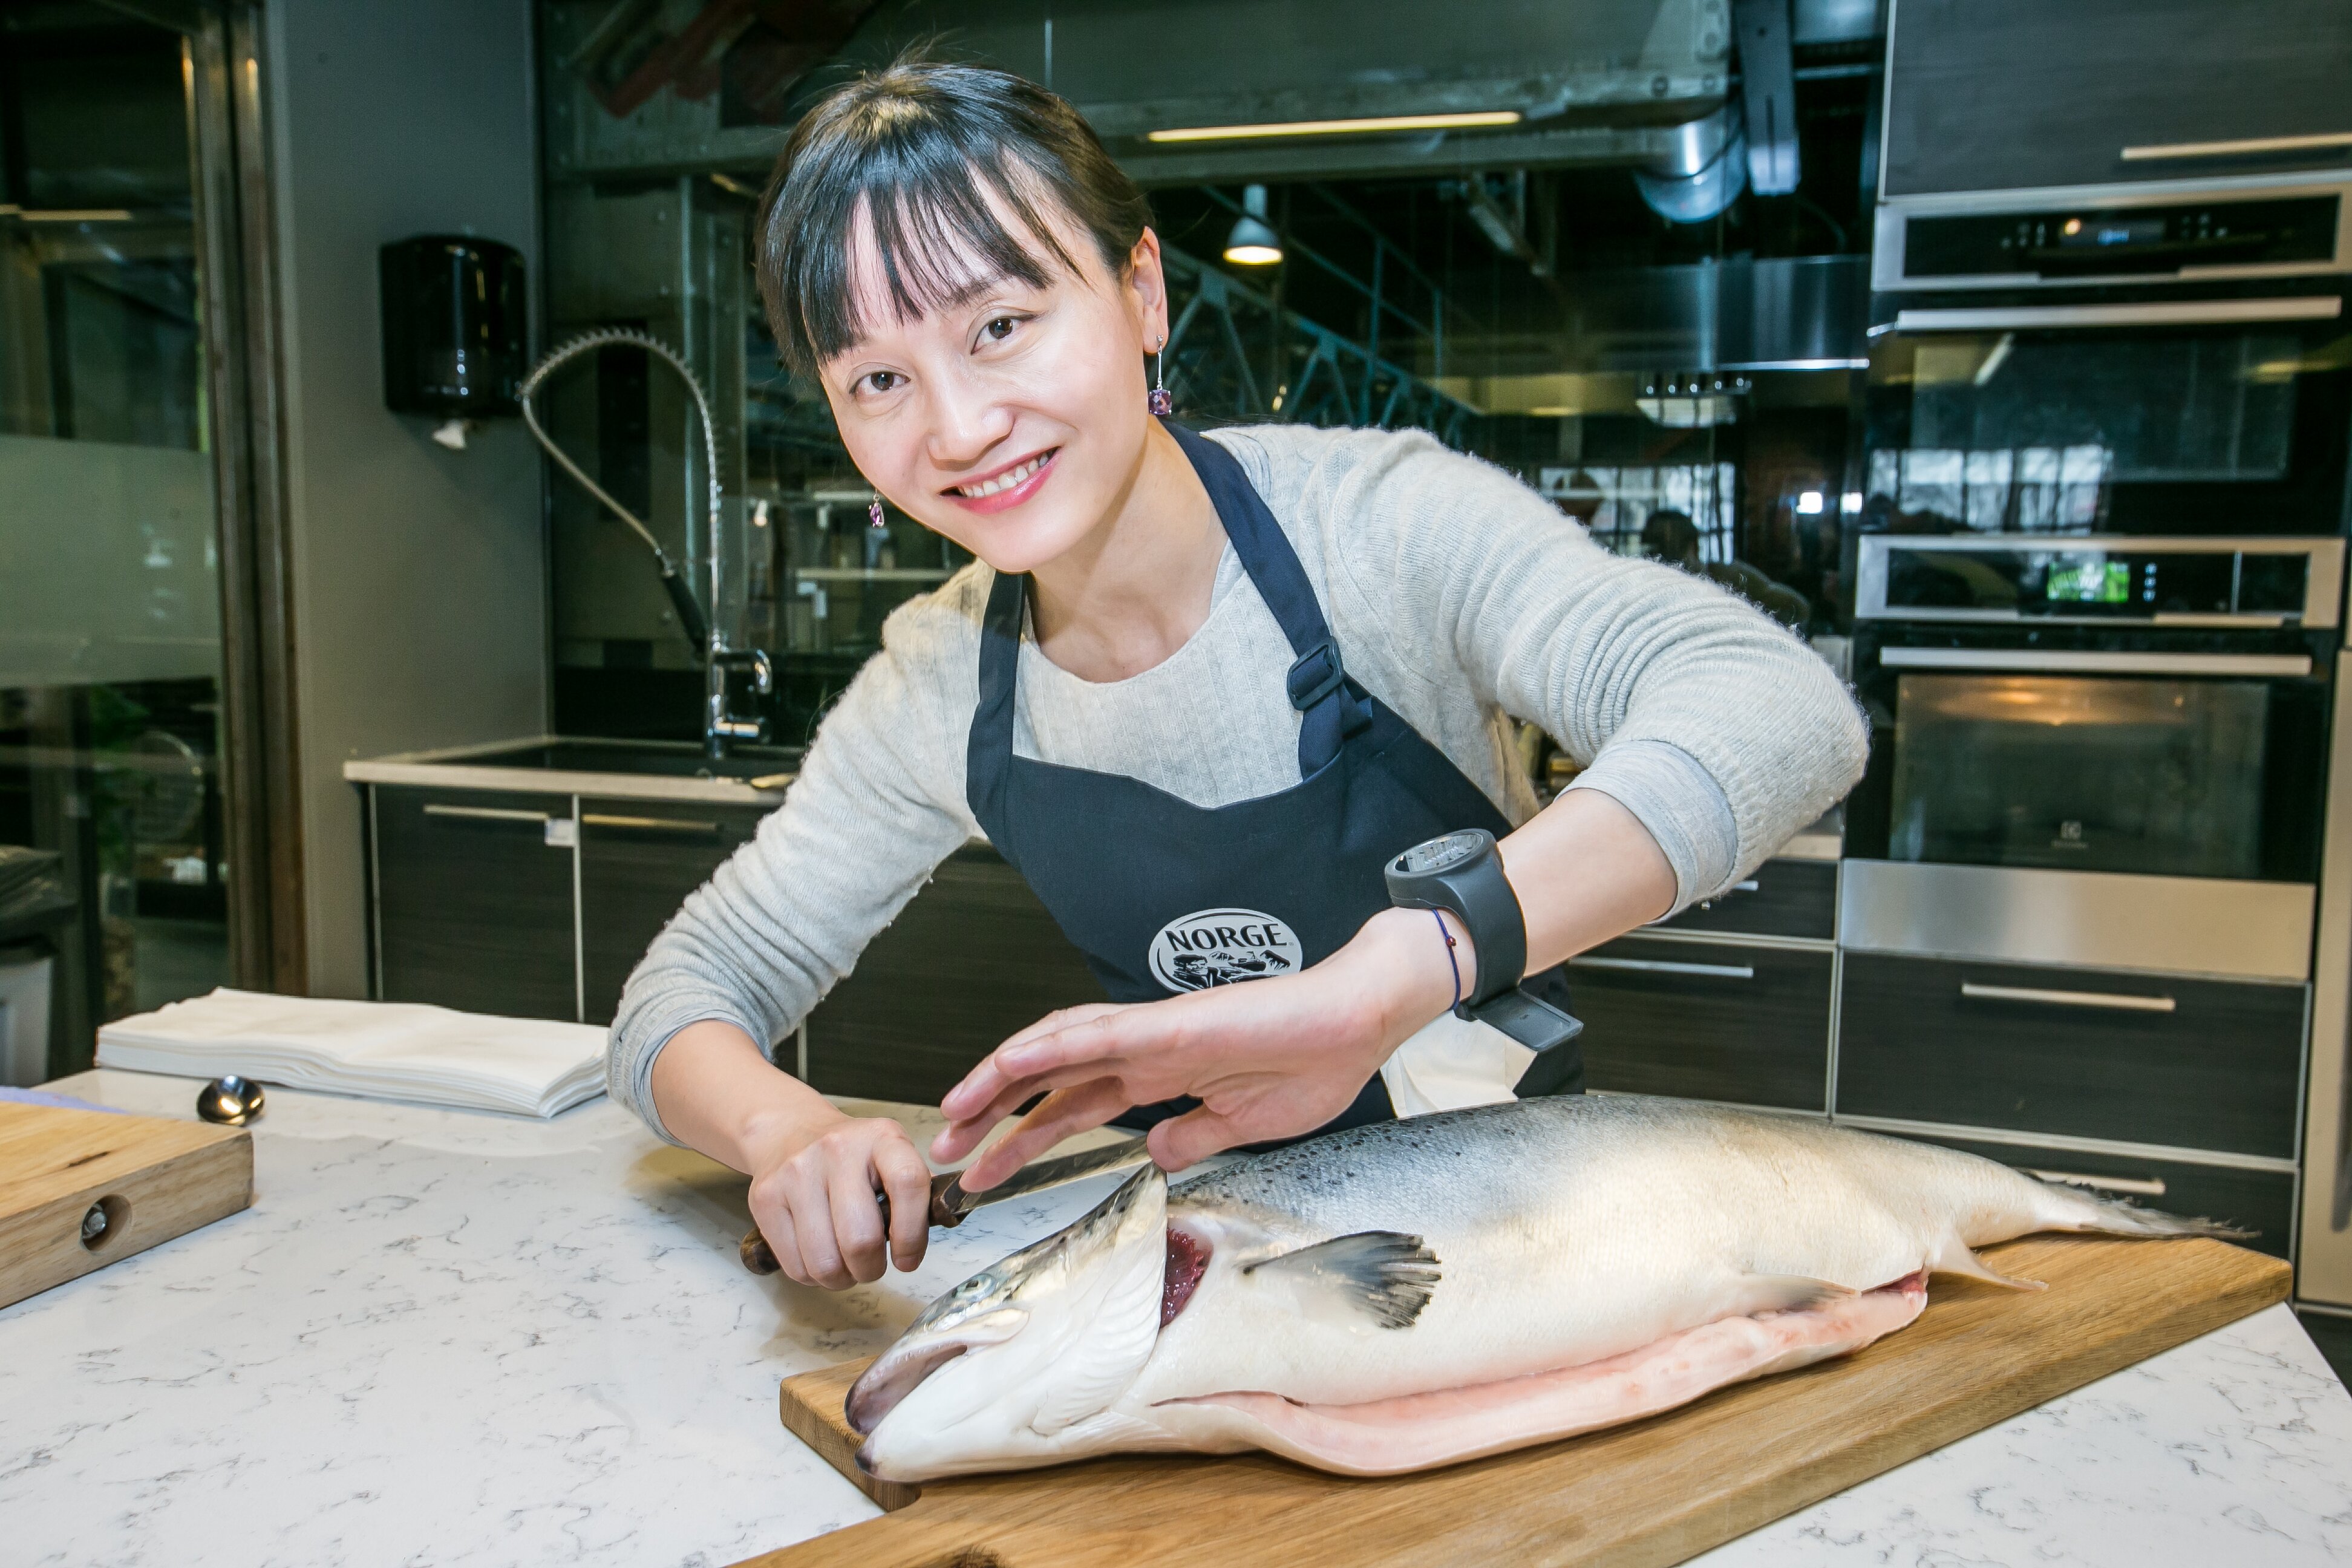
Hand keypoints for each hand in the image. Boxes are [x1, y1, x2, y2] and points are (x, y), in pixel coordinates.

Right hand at [745, 1110, 934, 1288]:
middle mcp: (837, 1150)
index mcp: (882, 1138)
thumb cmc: (852, 1158)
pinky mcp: (764, 1198)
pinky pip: (795, 1267)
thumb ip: (915, 1193)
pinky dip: (812, 1276)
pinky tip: (819, 1256)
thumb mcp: (891, 1156)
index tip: (908, 1259)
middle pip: (860, 1239)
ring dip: (841, 1278)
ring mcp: (796, 1173)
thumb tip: (932, 1233)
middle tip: (871, 1265)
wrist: (789, 1132)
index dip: (913, 1235)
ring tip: (845, 1264)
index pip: (908, 1185)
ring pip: (825, 1262)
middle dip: (871, 1269)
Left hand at [934, 907, 1465, 1188]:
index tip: (981, 1174)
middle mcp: (1141, 1051)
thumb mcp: (1240, 1126)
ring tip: (952, 1113)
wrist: (1357, 1024)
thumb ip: (1192, 1137)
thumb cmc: (1312, 1066)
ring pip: (1053, 1051)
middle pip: (1045, 1083)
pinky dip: (1044, 1046)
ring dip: (997, 1081)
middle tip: (944, 1152)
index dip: (1021, 1139)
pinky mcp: (1168, 1025)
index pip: (1070, 1109)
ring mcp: (1150, 1034)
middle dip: (991, 1117)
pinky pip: (1093, 1034)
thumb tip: (1153, 1154)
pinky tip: (1004, 1064)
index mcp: (1156, 1077)